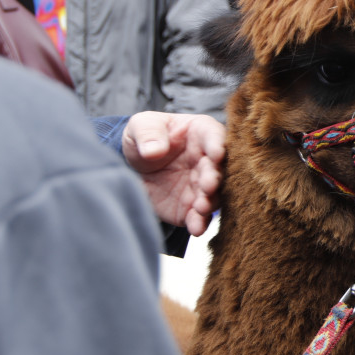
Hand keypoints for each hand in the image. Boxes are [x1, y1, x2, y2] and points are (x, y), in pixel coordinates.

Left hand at [122, 112, 225, 235]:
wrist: (135, 167)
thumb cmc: (145, 137)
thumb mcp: (140, 126)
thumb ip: (148, 133)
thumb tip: (154, 150)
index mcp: (201, 133)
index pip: (214, 137)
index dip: (217, 145)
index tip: (217, 154)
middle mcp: (208, 160)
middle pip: (219, 169)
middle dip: (215, 178)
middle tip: (208, 185)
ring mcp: (202, 185)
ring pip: (214, 195)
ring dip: (210, 202)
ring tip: (200, 208)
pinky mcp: (192, 206)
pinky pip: (200, 217)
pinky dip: (199, 223)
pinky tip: (195, 227)